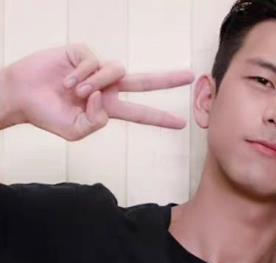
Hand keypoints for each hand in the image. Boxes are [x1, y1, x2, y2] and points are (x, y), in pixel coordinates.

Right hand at [1, 45, 193, 139]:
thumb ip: (95, 122)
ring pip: (115, 71)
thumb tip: (105, 98)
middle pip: (144, 83)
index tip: (181, 123)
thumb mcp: (74, 131)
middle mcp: (107, 88)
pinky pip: (94, 61)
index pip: (140, 114)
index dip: (159, 119)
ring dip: (96, 83)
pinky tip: (66, 80)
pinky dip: (81, 73)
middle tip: (190, 77)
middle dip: (167, 80)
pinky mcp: (82, 54)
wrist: (21, 97)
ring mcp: (96, 69)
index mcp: (109, 108)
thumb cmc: (47, 116)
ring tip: (75, 92)